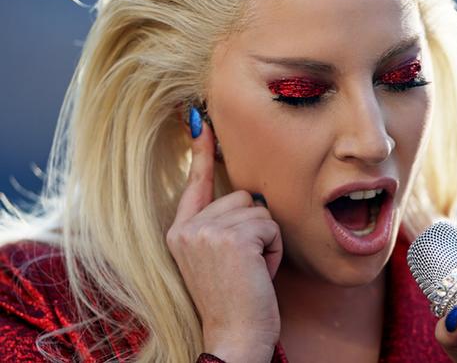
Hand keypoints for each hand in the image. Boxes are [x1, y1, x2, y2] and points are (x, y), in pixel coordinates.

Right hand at [166, 120, 282, 362]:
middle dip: (255, 228)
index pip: (193, 183)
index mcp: (179, 232)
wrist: (234, 339)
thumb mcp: (219, 259)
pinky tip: (260, 273)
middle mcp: (186, 228)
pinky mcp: (230, 237)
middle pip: (241, 196)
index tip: (199, 119)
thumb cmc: (235, 303)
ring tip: (252, 271)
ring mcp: (205, 231)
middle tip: (246, 266)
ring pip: (259, 209)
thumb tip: (250, 195)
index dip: (200, 151)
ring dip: (267, 240)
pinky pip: (271, 224)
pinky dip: (275, 249)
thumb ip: (222, 225)